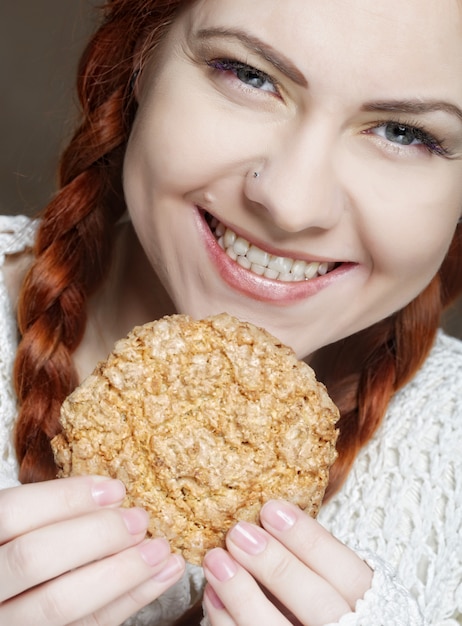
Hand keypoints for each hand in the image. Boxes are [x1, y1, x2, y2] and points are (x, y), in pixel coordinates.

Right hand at [0, 476, 184, 624]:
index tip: (115, 489)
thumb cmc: (19, 549)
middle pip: (34, 558)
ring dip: (121, 572)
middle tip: (140, 519)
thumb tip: (112, 496)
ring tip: (161, 550)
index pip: (12, 514)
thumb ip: (47, 514)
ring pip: (60, 603)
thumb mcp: (18, 528)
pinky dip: (129, 600)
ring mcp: (8, 624)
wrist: (12, 599)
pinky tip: (160, 576)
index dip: (65, 498)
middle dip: (96, 534)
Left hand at [202, 500, 371, 625]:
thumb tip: (273, 517)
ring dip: (242, 594)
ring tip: (216, 559)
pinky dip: (228, 623)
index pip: (349, 574)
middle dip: (276, 565)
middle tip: (239, 532)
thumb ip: (319, 565)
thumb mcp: (342, 589)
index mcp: (374, 611)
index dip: (310, 539)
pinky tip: (213, 596)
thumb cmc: (336, 612)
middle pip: (318, 604)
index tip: (272, 509)